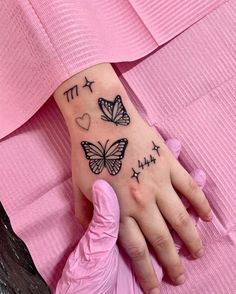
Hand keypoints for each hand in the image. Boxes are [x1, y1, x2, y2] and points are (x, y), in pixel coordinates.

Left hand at [55, 139, 207, 293]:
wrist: (102, 118)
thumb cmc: (87, 152)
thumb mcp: (78, 187)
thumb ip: (87, 214)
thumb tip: (92, 230)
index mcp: (118, 210)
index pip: (136, 251)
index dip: (146, 273)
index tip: (154, 287)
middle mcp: (141, 203)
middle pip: (161, 241)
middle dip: (172, 264)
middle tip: (180, 278)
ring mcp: (158, 183)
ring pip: (180, 220)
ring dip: (191, 240)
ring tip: (197, 252)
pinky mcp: (169, 165)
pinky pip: (190, 189)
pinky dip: (201, 204)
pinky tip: (207, 216)